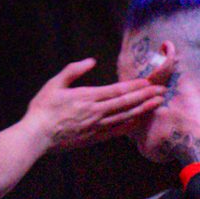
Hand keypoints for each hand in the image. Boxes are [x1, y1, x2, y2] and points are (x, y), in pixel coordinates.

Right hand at [25, 59, 161, 150]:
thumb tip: (91, 61)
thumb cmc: (43, 109)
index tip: (149, 81)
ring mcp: (97, 126)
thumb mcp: (54, 83)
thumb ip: (73, 70)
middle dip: (146, 96)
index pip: (117, 90)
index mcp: (88, 97)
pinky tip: (140, 120)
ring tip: (157, 103)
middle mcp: (96, 112)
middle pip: (126, 103)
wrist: (37, 136)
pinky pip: (117, 130)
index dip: (135, 86)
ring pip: (125, 117)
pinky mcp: (94, 137)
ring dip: (143, 109)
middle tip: (162, 91)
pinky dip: (130, 125)